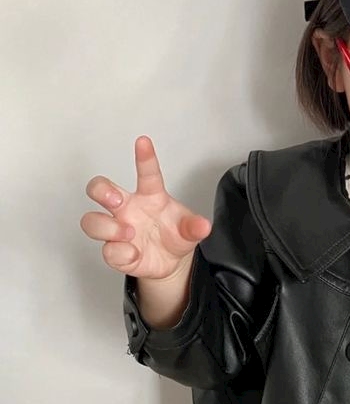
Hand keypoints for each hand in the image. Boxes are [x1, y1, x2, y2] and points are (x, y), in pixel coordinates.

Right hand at [81, 136, 211, 280]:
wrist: (171, 262)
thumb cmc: (175, 235)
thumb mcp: (191, 230)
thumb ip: (195, 226)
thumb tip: (204, 226)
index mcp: (150, 196)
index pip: (147, 173)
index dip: (145, 156)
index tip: (143, 141)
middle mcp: (129, 209)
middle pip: (100, 189)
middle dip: (101, 190)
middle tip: (116, 199)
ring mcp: (118, 230)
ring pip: (91, 220)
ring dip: (107, 226)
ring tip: (130, 233)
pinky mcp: (115, 252)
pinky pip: (107, 251)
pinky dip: (119, 253)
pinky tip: (134, 254)